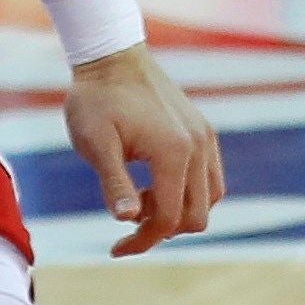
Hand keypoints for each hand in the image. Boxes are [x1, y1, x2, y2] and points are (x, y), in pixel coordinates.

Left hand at [63, 46, 223, 256]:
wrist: (111, 56)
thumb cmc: (96, 100)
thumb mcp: (95, 144)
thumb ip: (114, 183)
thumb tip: (128, 220)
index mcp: (174, 152)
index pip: (168, 219)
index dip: (143, 241)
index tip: (116, 248)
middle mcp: (198, 146)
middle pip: (197, 216)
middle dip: (162, 230)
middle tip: (127, 220)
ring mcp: (205, 137)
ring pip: (209, 198)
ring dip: (177, 211)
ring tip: (139, 199)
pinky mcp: (203, 130)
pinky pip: (209, 177)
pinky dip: (187, 192)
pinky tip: (155, 184)